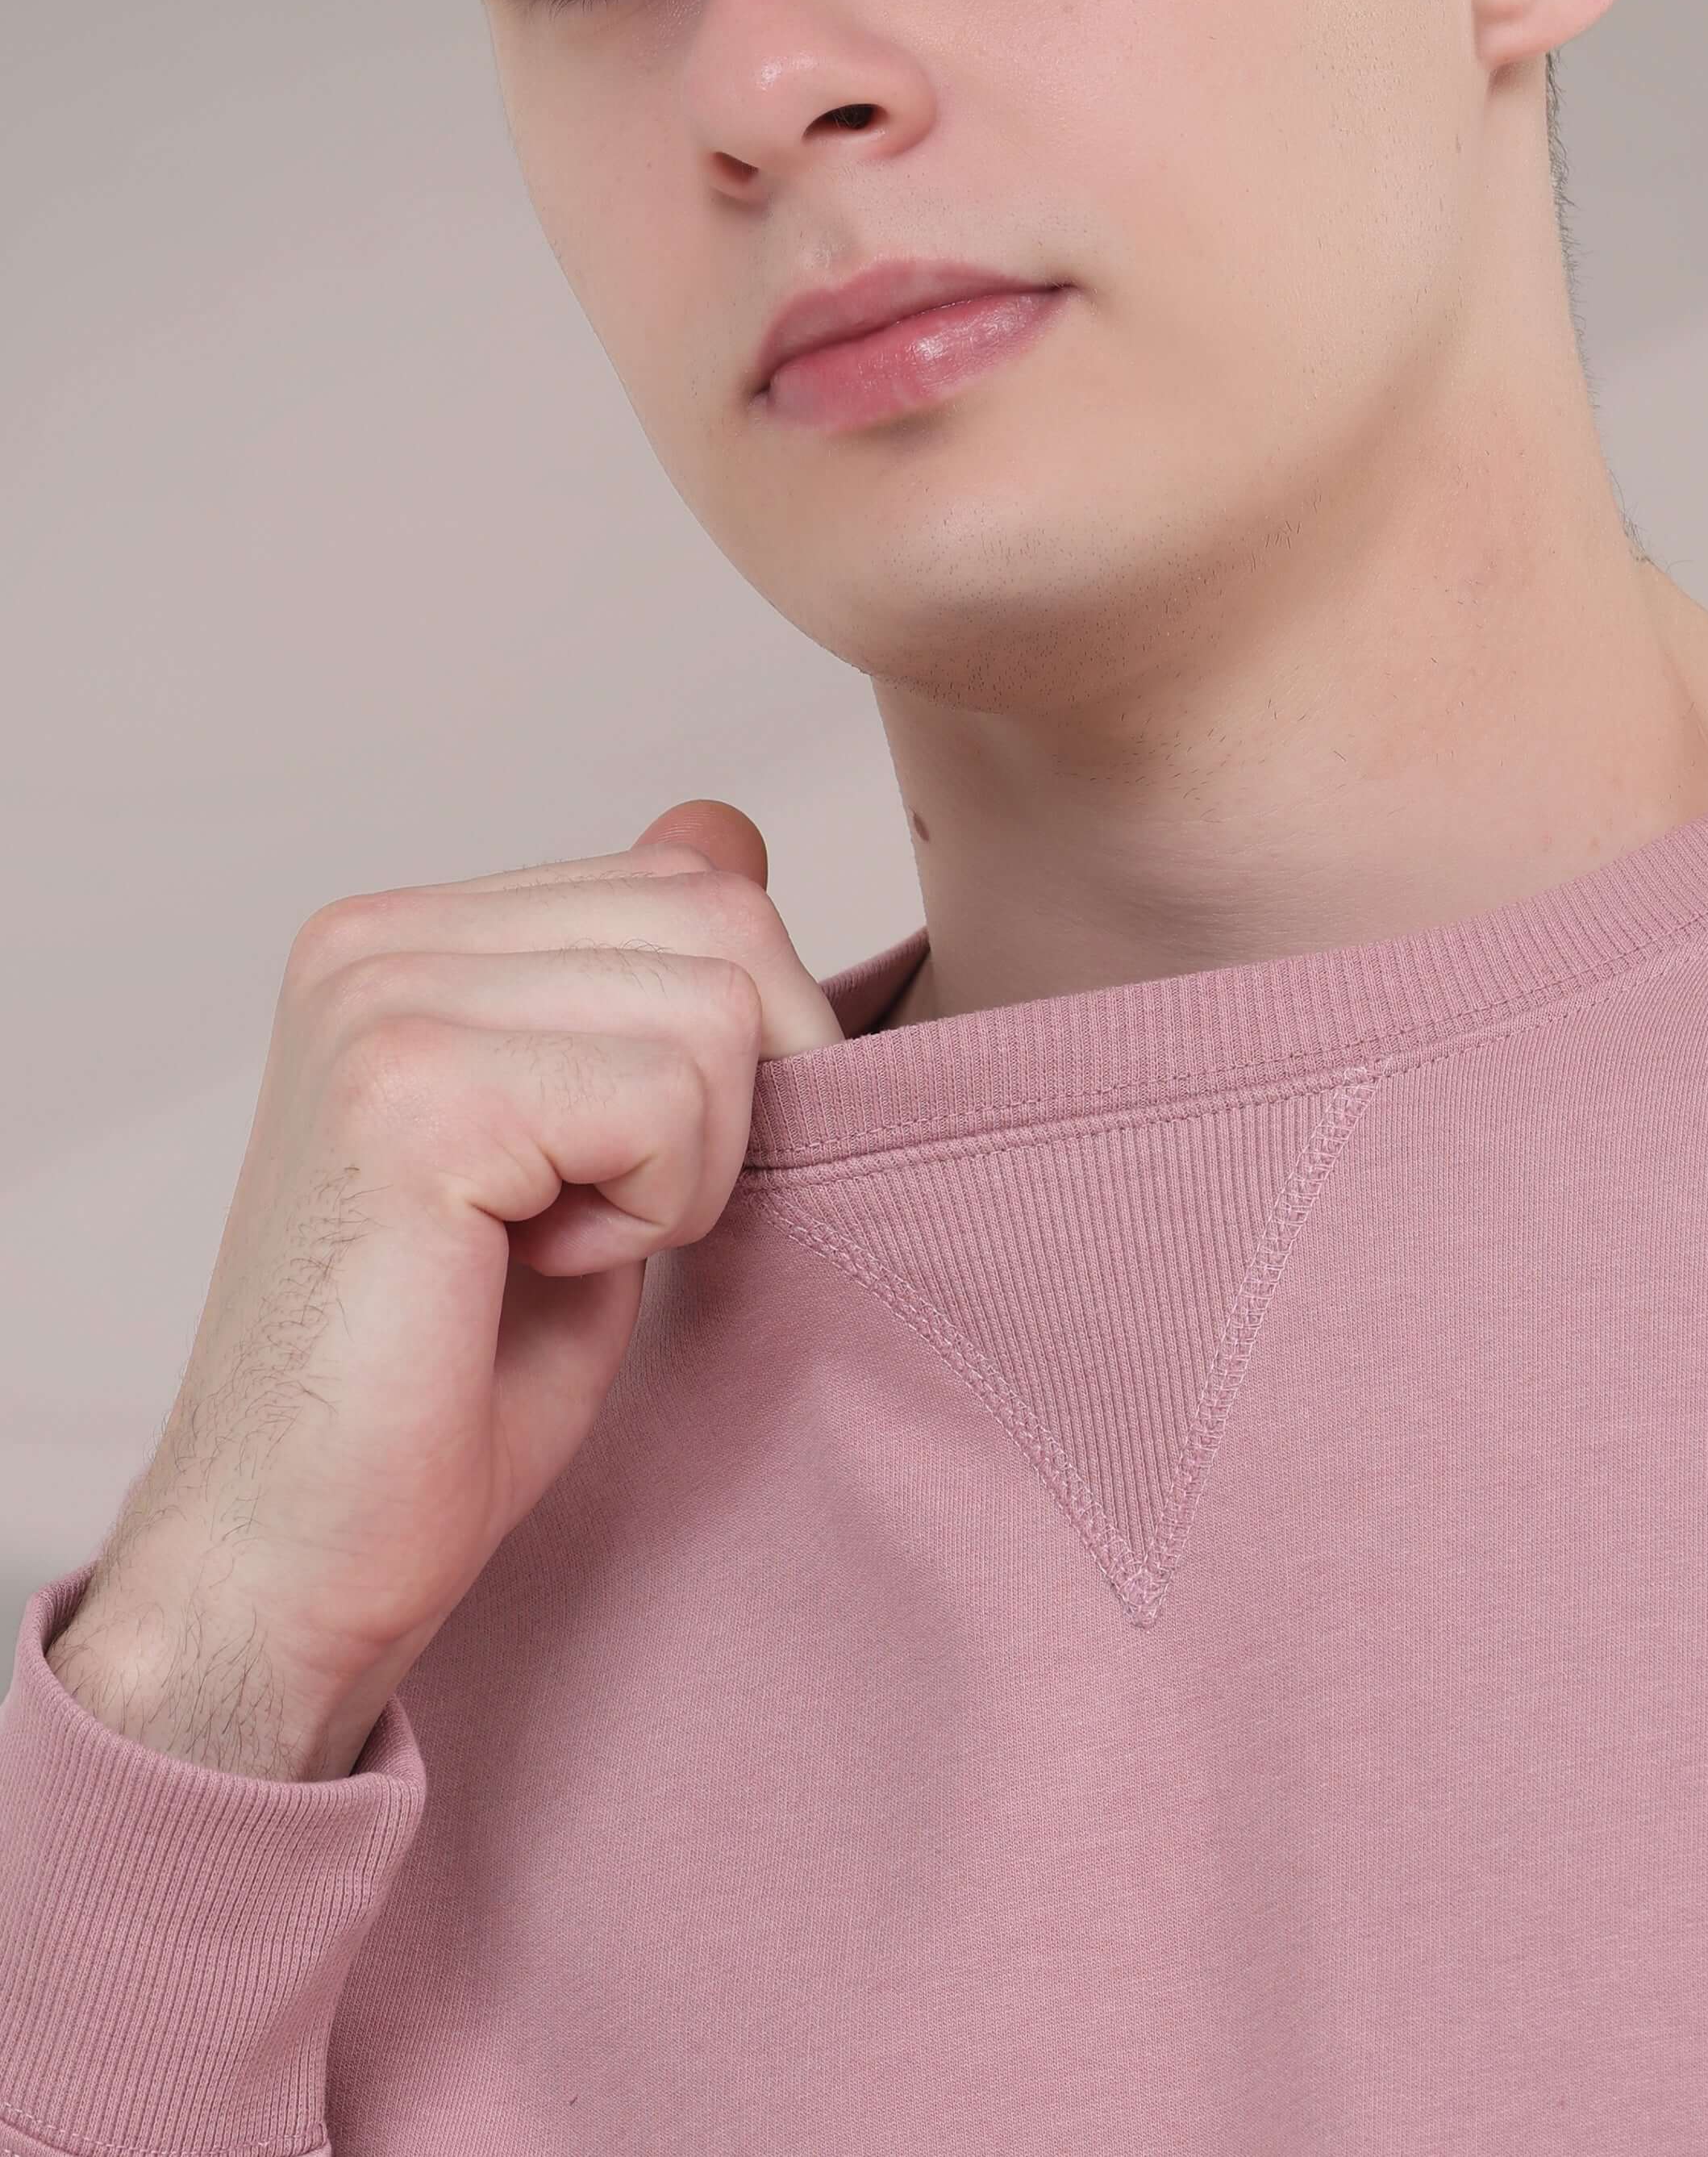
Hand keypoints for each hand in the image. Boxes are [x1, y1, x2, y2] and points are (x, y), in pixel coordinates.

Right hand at [47, 802, 838, 1778]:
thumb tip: (726, 826)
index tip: (615, 1169)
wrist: (295, 1558)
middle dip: (732, 1101)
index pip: (698, 883)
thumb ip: (643, 980)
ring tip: (549, 1245)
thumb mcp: (588, 1141)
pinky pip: (673, 1099)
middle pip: (725, 926)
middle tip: (594, 1219)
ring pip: (718, 1013)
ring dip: (690, 1168)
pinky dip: (653, 1212)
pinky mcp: (413, 1090)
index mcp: (407, 932)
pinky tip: (528, 1270)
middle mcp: (376, 937)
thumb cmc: (443, 1378)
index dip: (736, 1048)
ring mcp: (383, 1000)